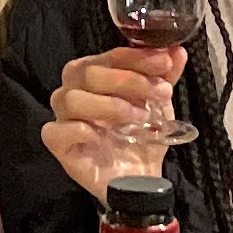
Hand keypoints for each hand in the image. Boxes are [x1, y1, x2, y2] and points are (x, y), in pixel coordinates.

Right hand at [40, 45, 185, 201]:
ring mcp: (63, 119)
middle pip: (87, 72)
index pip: (107, 56)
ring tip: (140, 118)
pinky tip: (101, 136)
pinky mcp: (59, 146)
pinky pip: (56, 131)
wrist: (142, 180)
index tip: (165, 62)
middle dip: (129, 80)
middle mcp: (73, 92)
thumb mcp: (159, 104)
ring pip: (71, 99)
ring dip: (111, 105)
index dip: (136, 57)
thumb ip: (165, 76)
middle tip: (161, 93)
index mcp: (94, 76)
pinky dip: (79, 129)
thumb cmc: (142, 136)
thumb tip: (177, 51)